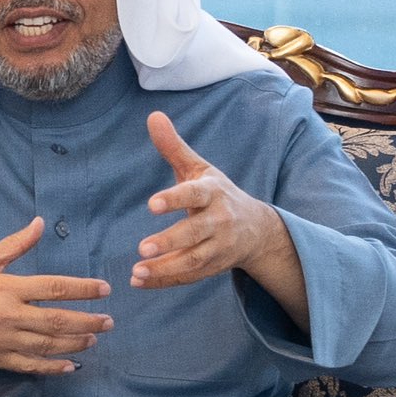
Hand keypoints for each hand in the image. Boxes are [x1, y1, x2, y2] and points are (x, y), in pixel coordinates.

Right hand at [0, 216, 114, 375]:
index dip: (84, 289)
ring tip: (94, 338)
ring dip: (76, 342)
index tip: (104, 289)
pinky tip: (70, 366)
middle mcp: (8, 316)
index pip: (55, 287)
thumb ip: (14, 245)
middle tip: (109, 320)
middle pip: (58, 320)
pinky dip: (53, 367)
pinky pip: (31, 366)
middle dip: (89, 321)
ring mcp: (3, 340)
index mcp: (7, 288)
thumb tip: (39, 223)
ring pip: (49, 345)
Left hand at [132, 112, 308, 313]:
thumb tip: (152, 115)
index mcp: (213, 192)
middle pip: (196, 233)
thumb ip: (175, 147)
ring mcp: (219, 247)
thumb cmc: (218, 194)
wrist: (258, 229)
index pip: (194, 195)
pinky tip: (140, 281)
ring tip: (136, 270)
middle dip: (170, 241)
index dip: (174, 199)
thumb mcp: (200, 169)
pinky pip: (189, 276)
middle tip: (142, 247)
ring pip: (194, 260)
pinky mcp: (213, 266)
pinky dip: (165, 281)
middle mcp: (220, 221)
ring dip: (165, 268)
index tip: (151, 205)